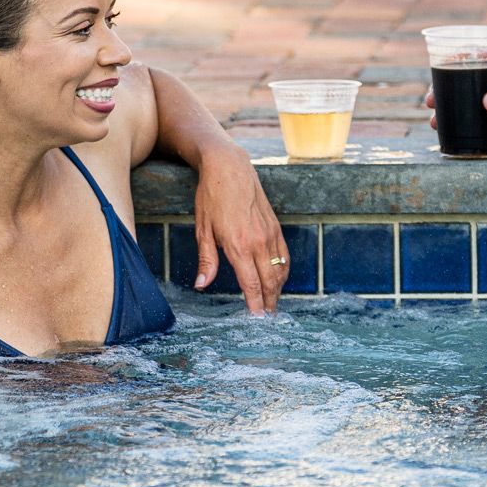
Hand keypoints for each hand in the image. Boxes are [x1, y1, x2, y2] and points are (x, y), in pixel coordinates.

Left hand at [192, 145, 287, 312]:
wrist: (230, 168)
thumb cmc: (211, 197)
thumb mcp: (202, 230)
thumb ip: (207, 261)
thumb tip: (202, 285)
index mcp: (238, 245)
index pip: (251, 283)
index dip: (255, 304)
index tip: (257, 319)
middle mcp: (258, 242)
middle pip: (270, 281)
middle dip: (269, 302)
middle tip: (267, 318)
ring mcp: (270, 234)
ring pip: (280, 270)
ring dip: (278, 290)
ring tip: (272, 303)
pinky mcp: (276, 227)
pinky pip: (284, 256)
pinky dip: (283, 272)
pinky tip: (278, 280)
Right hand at [423, 53, 486, 153]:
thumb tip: (486, 101)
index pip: (481, 54)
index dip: (458, 58)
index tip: (438, 67)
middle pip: (469, 78)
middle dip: (447, 87)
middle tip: (429, 101)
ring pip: (471, 99)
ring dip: (452, 107)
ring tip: (433, 119)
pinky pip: (478, 118)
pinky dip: (463, 121)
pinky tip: (448, 130)